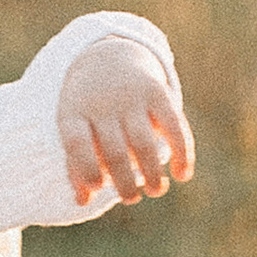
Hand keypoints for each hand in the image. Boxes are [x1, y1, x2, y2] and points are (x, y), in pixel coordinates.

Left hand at [57, 42, 193, 206]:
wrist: (109, 55)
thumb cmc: (87, 105)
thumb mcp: (74, 124)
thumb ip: (76, 162)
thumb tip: (82, 202)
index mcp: (74, 112)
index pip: (76, 143)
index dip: (86, 168)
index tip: (98, 188)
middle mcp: (102, 103)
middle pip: (114, 150)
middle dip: (124, 181)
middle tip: (131, 199)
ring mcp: (130, 96)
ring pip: (143, 142)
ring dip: (151, 172)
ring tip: (155, 191)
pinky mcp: (158, 92)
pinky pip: (173, 125)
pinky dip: (181, 152)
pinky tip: (183, 175)